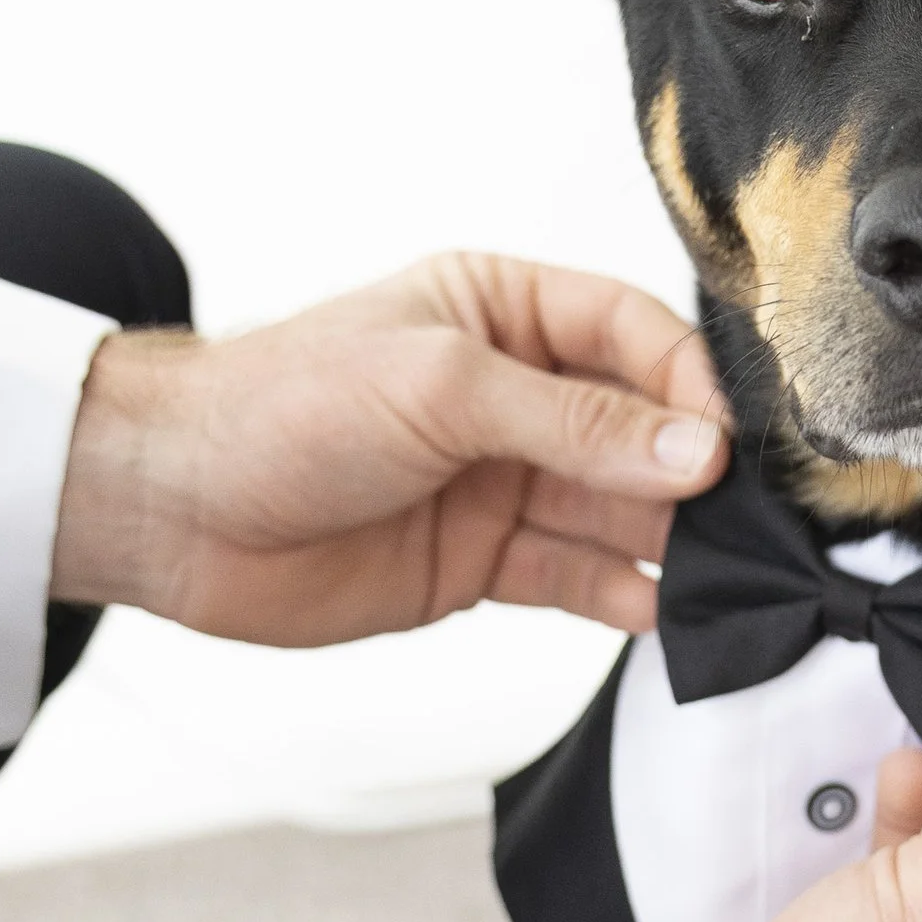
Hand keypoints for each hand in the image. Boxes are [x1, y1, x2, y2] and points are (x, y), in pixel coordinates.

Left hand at [50, 251, 728, 639]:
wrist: (176, 508)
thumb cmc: (282, 408)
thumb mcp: (441, 389)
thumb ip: (574, 424)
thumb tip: (695, 451)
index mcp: (502, 310)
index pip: (631, 332)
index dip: (687, 383)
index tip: (727, 439)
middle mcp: (513, 391)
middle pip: (639, 428)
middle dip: (692, 471)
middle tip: (745, 517)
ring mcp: (500, 478)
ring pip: (617, 509)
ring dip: (670, 541)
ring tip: (721, 574)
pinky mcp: (482, 559)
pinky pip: (575, 575)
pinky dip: (621, 594)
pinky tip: (659, 610)